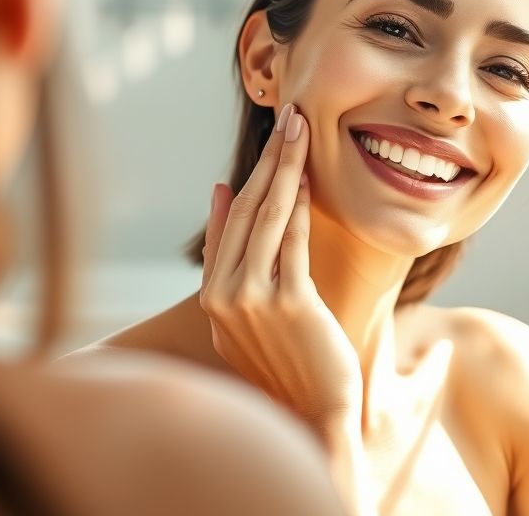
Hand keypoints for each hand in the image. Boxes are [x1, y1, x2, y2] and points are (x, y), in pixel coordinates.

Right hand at [200, 103, 362, 434]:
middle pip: (247, 210)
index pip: (230, 220)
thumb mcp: (248, 313)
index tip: (269, 136)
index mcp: (212, 297)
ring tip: (300, 129)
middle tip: (290, 116)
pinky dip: (300, 206)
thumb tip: (222, 189)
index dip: (250, 172)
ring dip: (285, 168)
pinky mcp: (288, 303)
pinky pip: (294, 242)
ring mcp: (251, 301)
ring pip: (268, 218)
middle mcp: (223, 296)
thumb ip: (232, 257)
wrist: (316, 413)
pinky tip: (309, 177)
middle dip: (270, 158)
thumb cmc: (290, 361)